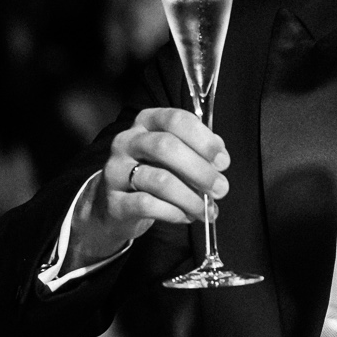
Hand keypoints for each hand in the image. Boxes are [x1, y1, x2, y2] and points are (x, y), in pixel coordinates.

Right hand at [71, 108, 230, 265]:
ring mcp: (115, 170)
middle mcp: (127, 141)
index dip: (203, 140)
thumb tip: (220, 160)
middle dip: (200, 170)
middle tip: (221, 189)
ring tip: (206, 209)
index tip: (223, 161)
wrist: (117, 205)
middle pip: (166, 147)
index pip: (176, 120)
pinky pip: (147, 204)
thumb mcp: (176, 156)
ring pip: (159, 179)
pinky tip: (185, 216)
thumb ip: (199, 152)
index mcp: (147, 122)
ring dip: (191, 197)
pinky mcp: (113, 200)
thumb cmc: (155, 172)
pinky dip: (173, 212)